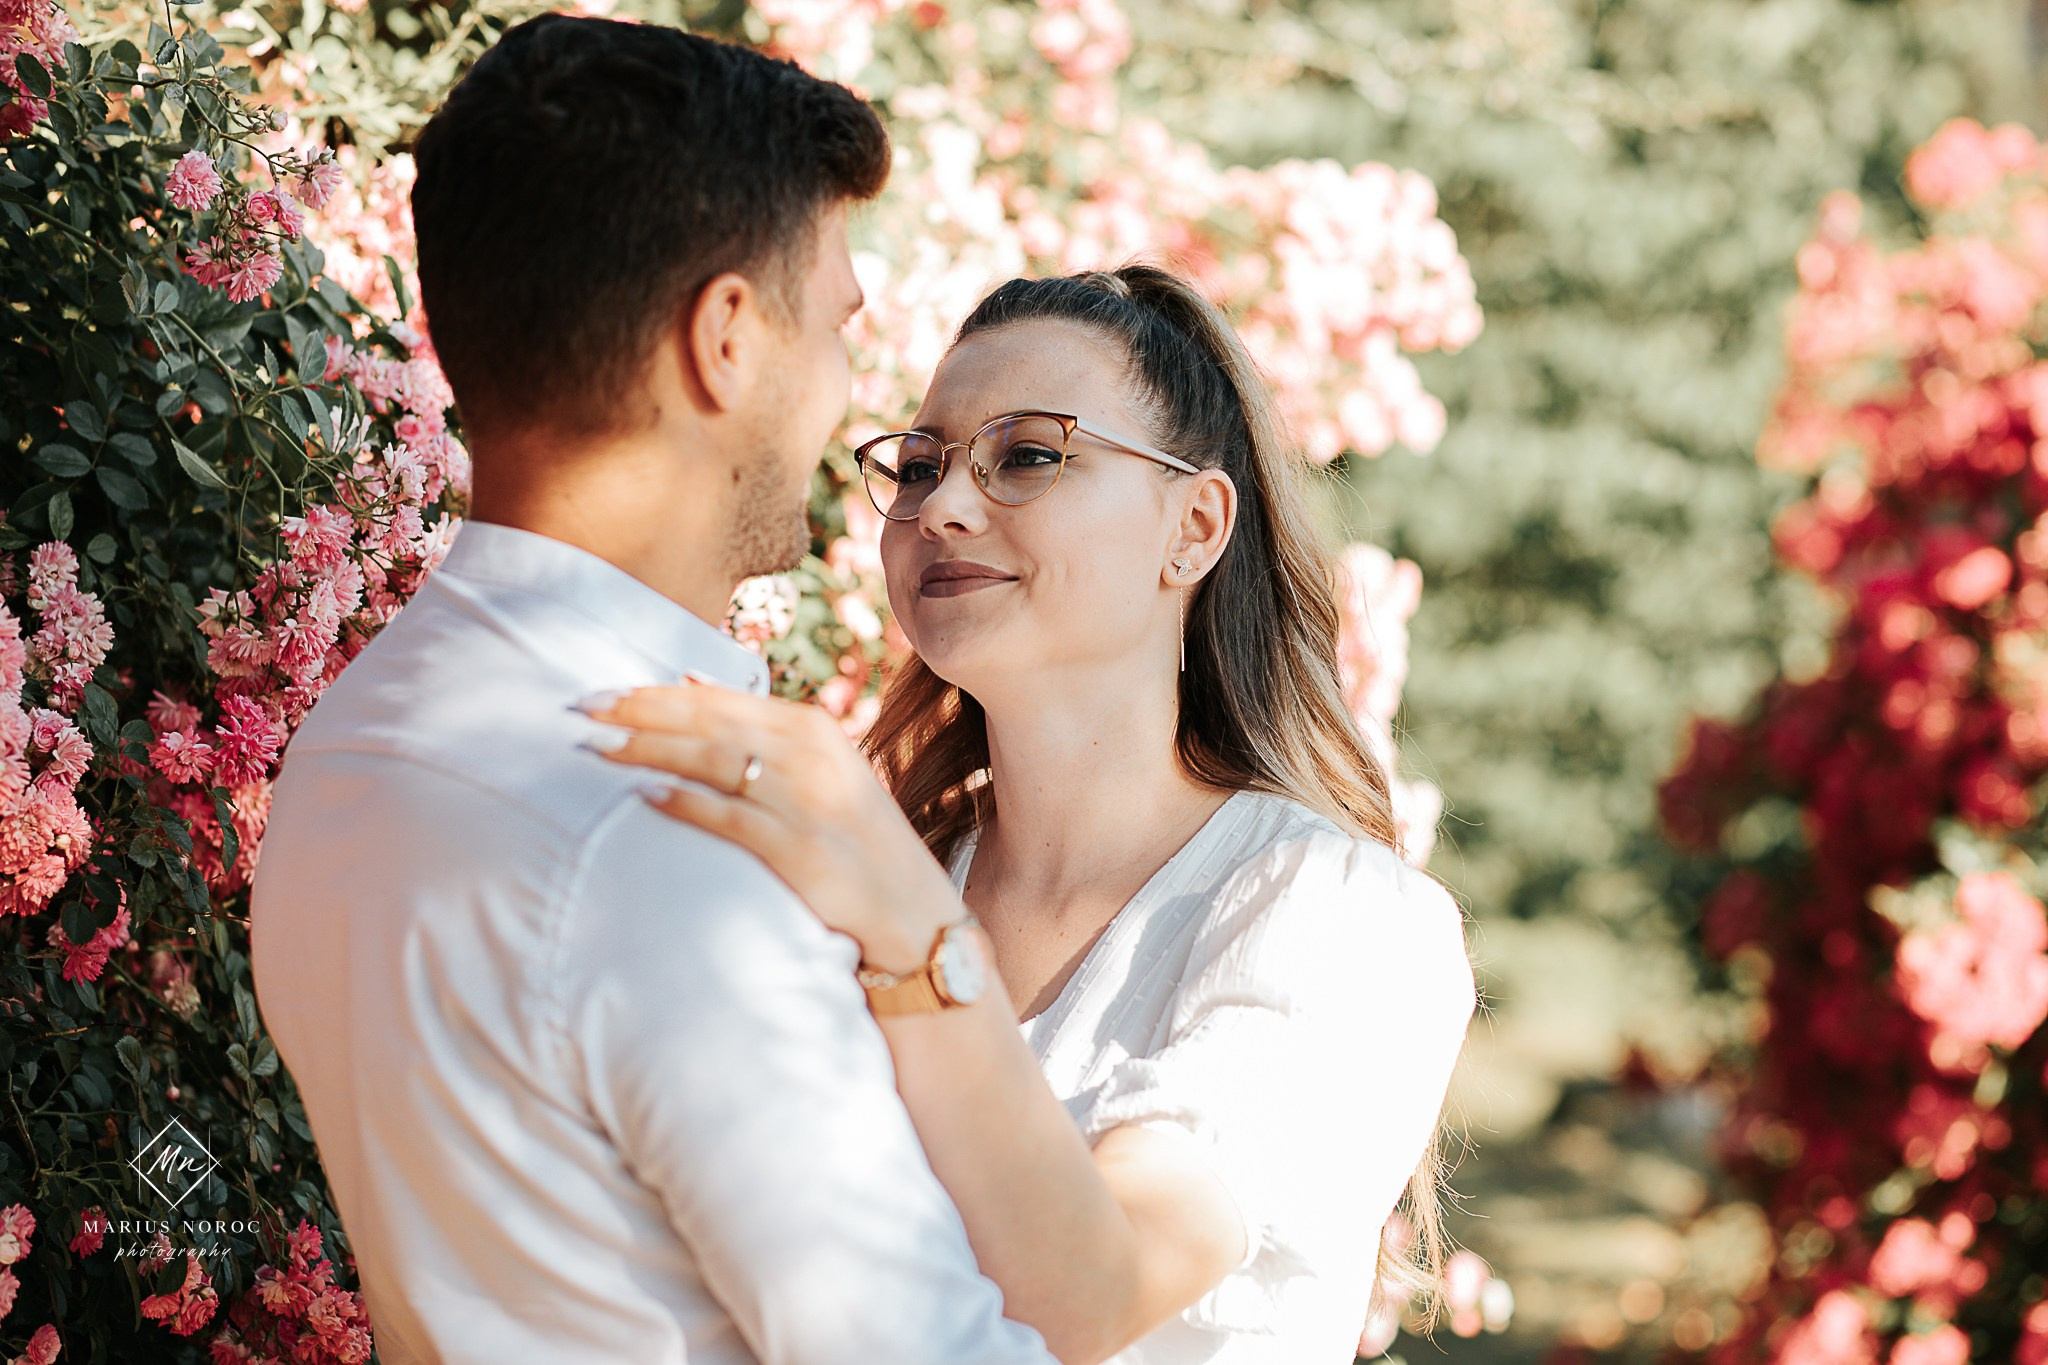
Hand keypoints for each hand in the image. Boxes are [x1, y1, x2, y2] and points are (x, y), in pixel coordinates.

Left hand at [577, 680, 961, 972]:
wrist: (912, 914)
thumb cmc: (850, 840)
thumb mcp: (819, 769)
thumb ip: (757, 728)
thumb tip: (689, 681)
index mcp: (812, 727)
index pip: (716, 699)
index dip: (652, 694)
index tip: (600, 693)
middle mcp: (812, 755)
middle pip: (708, 722)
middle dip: (639, 713)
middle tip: (581, 709)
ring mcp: (809, 802)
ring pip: (713, 761)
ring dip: (650, 749)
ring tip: (597, 747)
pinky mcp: (802, 850)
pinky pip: (732, 818)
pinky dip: (687, 802)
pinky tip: (646, 794)